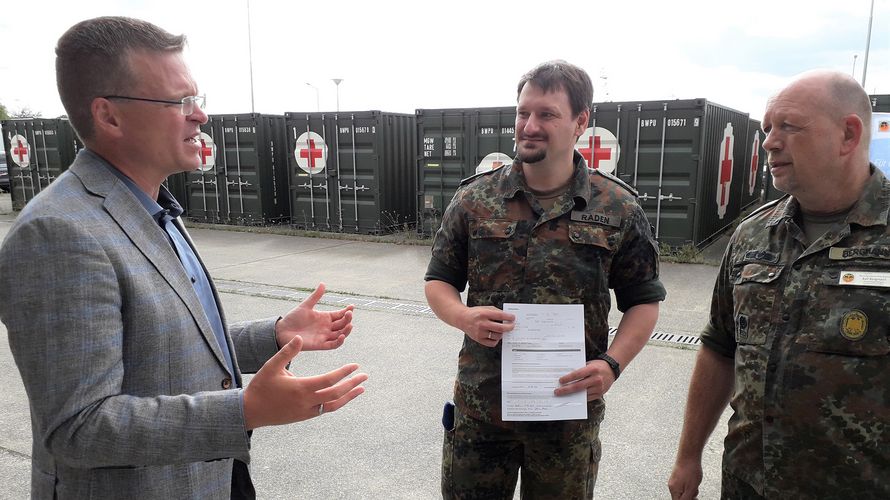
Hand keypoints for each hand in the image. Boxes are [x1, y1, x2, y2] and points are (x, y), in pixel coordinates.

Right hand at [243, 335, 367, 429]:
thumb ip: (287, 351)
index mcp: (301, 387)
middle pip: (336, 394)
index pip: (329, 380)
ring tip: (361, 388)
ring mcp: (306, 411)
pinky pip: (325, 410)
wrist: (251, 411)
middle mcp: (307, 401)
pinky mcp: (304, 416)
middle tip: (364, 376)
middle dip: (352, 384)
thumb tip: (300, 337)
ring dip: (349, 396)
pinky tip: (343, 396)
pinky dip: (336, 403)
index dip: (344, 373)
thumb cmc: (260, 386)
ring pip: (333, 405)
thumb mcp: (271, 366)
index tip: (355, 366)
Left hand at [276, 283, 353, 350]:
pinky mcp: (320, 345)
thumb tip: (323, 283)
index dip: (347, 311)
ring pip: (340, 334)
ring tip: (350, 324)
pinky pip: (332, 345)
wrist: (282, 330)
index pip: (340, 314)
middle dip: (348, 319)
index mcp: (325, 317)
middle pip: (342, 324)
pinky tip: (342, 336)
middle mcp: (327, 327)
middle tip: (349, 313)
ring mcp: (324, 336)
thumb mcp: (306, 305)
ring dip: (346, 330)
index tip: (352, 306)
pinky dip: (339, 342)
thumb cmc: (294, 318)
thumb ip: (316, 296)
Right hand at [458, 306, 514, 346]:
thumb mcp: (486, 308)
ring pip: (497, 336)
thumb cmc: (475, 313)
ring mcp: (480, 333)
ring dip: (502, 333)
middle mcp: (482, 324)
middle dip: (509, 327)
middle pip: (500, 328)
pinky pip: (492, 343)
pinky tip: (496, 336)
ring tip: (502, 330)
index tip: (513, 318)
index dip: (509, 317)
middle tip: (512, 326)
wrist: (462, 319)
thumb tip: (507, 318)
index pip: (500, 316)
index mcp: (484, 314)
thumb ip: (496, 312)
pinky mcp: (479, 339)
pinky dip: (496, 340)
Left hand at [554, 359, 615, 400]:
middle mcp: (596, 379)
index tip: (560, 381)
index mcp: (593, 369)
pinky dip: (580, 398)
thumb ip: (580, 370)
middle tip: (558, 391)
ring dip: (572, 395)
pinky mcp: (600, 394)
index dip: (568, 378)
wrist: (612, 370)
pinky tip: (573, 397)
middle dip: (566, 389)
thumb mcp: (589, 364)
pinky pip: (588, 398)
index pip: (577, 375)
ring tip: (563, 395)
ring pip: (582, 393)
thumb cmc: (599, 366)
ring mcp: (599, 388)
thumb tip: (567, 377)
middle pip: (578, 386)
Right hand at [668, 458, 702, 499]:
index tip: (694, 499)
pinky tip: (692, 480)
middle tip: (695, 491)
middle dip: (689, 496)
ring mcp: (674, 480)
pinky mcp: (677, 475)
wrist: (689, 455)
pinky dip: (688, 485)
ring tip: (695, 484)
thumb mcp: (691, 488)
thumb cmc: (690, 469)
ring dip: (689, 490)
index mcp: (674, 490)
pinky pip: (682, 485)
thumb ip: (687, 498)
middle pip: (680, 497)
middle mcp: (672, 485)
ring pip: (682, 491)